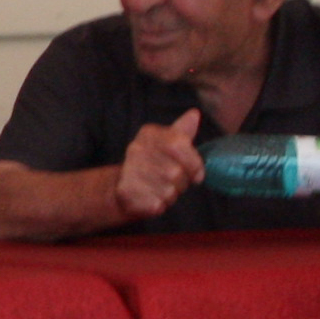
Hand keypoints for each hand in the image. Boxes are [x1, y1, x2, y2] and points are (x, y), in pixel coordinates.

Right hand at [112, 108, 205, 222]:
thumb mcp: (168, 144)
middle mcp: (136, 149)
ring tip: (161, 189)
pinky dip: (160, 205)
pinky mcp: (127, 193)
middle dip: (183, 182)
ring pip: (169, 190)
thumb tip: (194, 114)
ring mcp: (130, 171)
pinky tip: (151, 198)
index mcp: (149, 134)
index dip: (194, 163)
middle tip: (174, 181)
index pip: (180, 145)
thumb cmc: (153, 164)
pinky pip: (158, 204)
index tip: (195, 172)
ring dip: (171, 194)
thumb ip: (182, 131)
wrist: (123, 185)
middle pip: (177, 172)